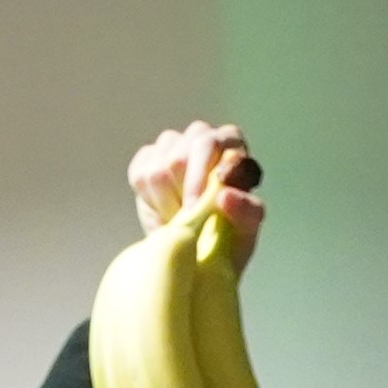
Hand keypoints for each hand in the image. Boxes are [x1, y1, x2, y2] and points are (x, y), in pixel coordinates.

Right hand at [124, 120, 263, 265]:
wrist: (200, 251)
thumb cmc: (232, 235)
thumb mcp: (248, 228)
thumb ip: (247, 211)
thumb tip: (225, 195)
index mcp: (230, 140)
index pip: (207, 144)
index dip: (197, 178)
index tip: (193, 209)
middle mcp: (200, 136)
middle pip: (176, 158)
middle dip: (180, 195)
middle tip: (188, 218)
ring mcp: (171, 146)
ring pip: (155, 170)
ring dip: (166, 202)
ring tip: (181, 215)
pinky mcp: (147, 160)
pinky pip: (139, 176)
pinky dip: (150, 200)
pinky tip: (166, 208)